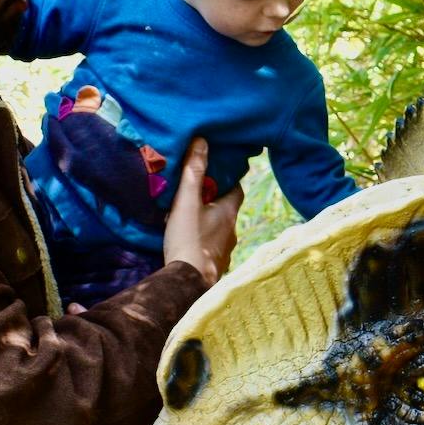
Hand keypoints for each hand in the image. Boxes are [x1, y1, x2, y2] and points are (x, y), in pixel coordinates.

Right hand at [162, 140, 241, 284]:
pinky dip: (203, 242)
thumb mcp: (187, 201)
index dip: (228, 180)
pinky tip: (189, 242)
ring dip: (208, 223)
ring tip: (190, 218)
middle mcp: (232, 232)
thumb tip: (202, 141)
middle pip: (227, 211)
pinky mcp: (215, 267)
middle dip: (215, 202)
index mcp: (229, 213)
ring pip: (219, 231)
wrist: (189, 283)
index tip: (216, 173)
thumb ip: (193, 172)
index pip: (237, 190)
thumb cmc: (189, 239)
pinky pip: (211, 248)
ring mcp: (225, 251)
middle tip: (197, 195)